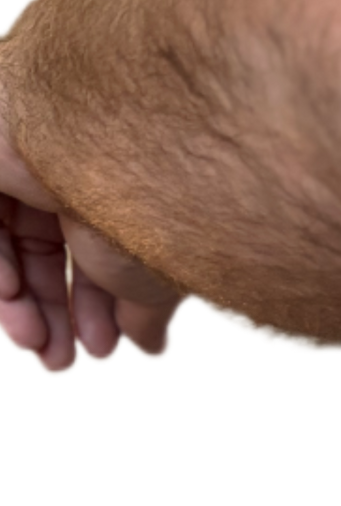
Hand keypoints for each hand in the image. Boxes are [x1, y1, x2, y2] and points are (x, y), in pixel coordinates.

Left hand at [1, 86, 185, 376]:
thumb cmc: (161, 198)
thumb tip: (150, 347)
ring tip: (40, 345)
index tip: (101, 351)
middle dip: (45, 311)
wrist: (141, 146)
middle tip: (60, 361)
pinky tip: (13, 307)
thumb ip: (144, 308)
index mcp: (110, 173)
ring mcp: (10, 143)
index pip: (82, 245)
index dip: (89, 305)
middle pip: (34, 245)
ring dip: (14, 302)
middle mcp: (56, 154)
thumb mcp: (152, 271)